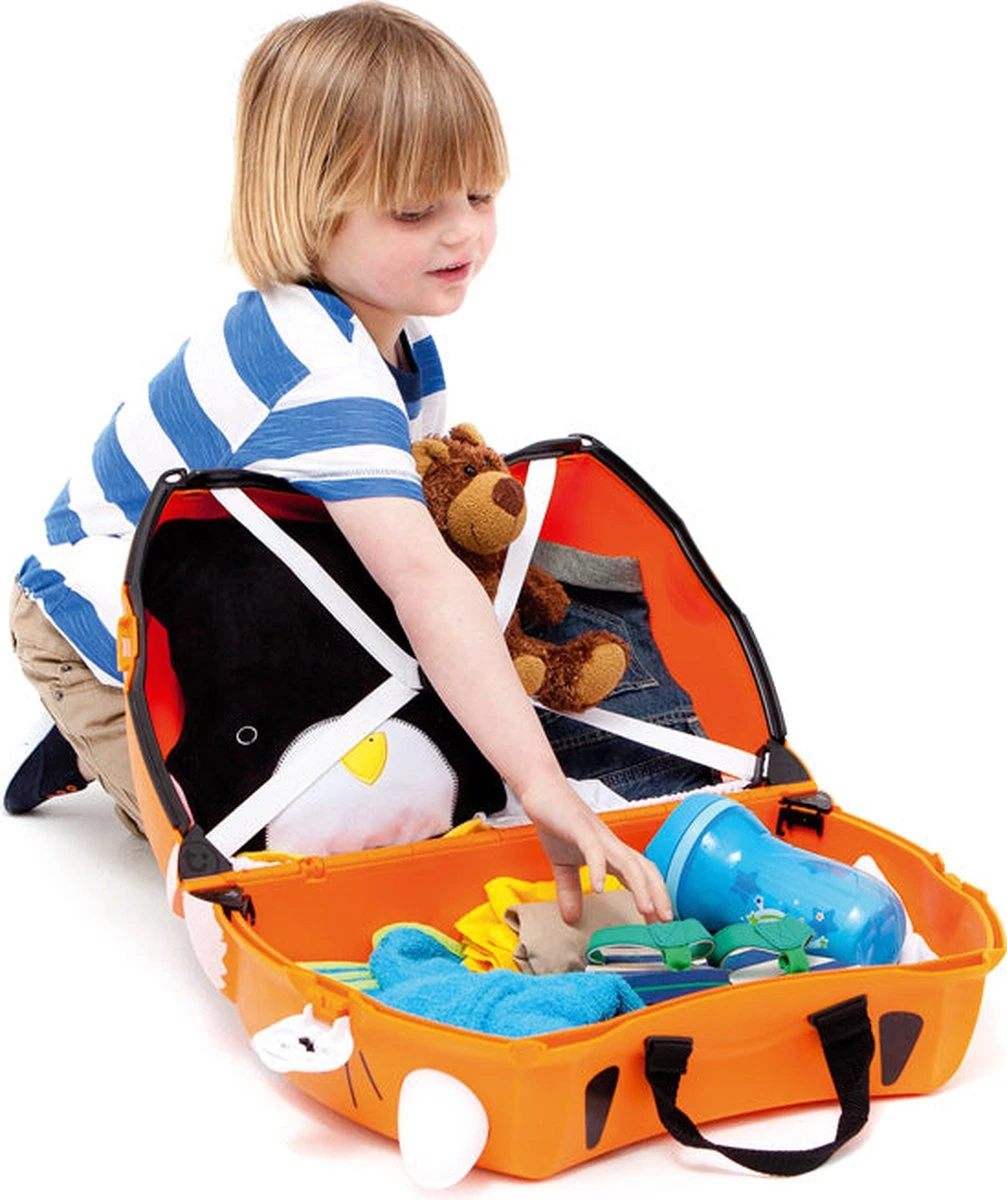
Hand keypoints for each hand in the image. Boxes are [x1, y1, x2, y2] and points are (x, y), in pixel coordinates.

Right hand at [519, 778, 672, 924]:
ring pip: (628, 862)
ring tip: (646, 910)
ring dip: (640, 887)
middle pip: (644, 869)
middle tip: (666, 921)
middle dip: (658, 895)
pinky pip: (594, 851)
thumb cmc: (556, 821)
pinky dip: (599, 870)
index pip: (642, 876)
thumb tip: (570, 918)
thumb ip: (569, 890)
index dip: (654, 898)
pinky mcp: (580, 829)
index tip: (660, 923)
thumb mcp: (562, 864)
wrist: (541, 789)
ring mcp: (598, 836)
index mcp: (610, 853)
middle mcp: (611, 844)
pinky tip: (599, 889)